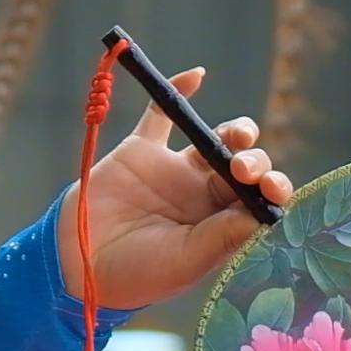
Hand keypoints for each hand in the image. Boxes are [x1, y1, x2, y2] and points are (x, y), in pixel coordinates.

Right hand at [54, 67, 293, 310]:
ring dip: (236, 131)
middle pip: (244, 165)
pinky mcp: (143, 152)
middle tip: (243, 170)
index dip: (272, 188)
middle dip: (254, 161)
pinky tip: (196, 76)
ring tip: (238, 134)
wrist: (78, 263)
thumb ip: (223, 236)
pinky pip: (162, 115)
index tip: (271, 187)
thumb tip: (265, 213)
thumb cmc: (138, 274)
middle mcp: (204, 196)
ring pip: (216, 139)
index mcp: (220, 225)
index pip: (259, 199)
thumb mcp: (186, 261)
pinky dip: (179, 91)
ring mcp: (175, 171)